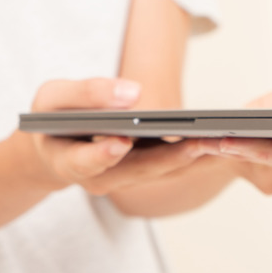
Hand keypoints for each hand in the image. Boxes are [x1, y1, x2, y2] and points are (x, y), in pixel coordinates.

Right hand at [29, 78, 206, 194]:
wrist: (54, 145)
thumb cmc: (51, 118)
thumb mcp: (53, 98)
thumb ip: (85, 94)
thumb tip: (132, 93)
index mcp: (69, 162)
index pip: (87, 162)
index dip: (104, 154)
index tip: (122, 141)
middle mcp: (100, 180)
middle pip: (138, 171)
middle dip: (169, 158)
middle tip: (198, 142)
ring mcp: (125, 179)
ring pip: (162, 172)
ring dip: (192, 159)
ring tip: (220, 139)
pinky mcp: (145, 172)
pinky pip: (172, 166)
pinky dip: (195, 156)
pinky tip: (220, 139)